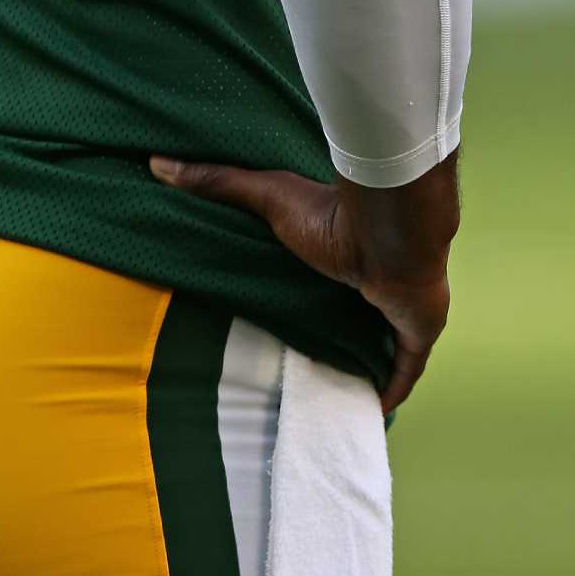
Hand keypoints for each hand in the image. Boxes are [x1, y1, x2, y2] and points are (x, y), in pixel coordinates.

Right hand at [150, 149, 458, 412]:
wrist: (390, 235)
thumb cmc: (329, 215)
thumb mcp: (266, 196)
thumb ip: (218, 182)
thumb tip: (157, 163)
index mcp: (345, 247)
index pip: (329, 272)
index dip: (315, 289)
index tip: (293, 309)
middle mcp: (377, 277)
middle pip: (356, 309)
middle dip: (341, 329)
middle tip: (309, 358)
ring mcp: (401, 307)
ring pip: (384, 341)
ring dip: (368, 361)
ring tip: (338, 389)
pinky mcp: (417, 333)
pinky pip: (406, 370)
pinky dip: (393, 389)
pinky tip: (376, 412)